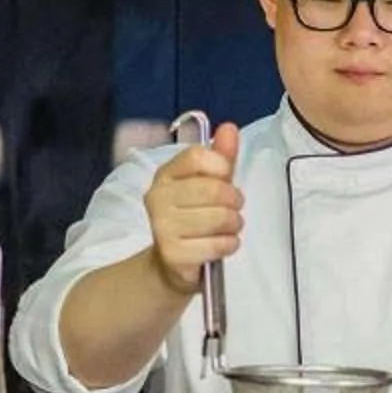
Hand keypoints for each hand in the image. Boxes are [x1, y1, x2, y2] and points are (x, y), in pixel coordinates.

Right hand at [146, 123, 243, 297]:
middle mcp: (158, 197)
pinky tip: (223, 244)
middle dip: (234, 201)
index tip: (226, 177)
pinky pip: (216, 244)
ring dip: (233, 225)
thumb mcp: (208, 184)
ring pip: (218, 218)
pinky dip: (228, 244)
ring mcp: (162, 226)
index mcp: (165, 175)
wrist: (171, 264)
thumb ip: (220, 157)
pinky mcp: (172, 253)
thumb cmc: (194, 218)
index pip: (197, 156)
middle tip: (234, 208)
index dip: (221, 166)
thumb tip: (228, 128)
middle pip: (213, 189)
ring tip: (229, 227)